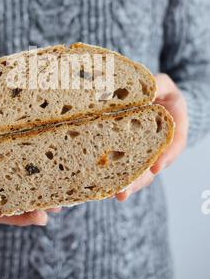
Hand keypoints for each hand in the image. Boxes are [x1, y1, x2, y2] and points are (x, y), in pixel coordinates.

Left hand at [116, 73, 187, 201]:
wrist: (155, 98)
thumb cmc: (160, 91)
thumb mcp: (164, 84)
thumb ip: (160, 85)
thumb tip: (150, 89)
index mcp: (173, 129)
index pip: (173, 145)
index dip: (166, 156)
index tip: (157, 167)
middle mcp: (160, 146)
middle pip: (152, 166)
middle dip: (139, 180)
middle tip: (125, 192)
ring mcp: (146, 152)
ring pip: (139, 172)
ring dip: (128, 184)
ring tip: (116, 194)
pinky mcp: (130, 153)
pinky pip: (125, 166)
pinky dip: (117, 176)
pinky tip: (104, 185)